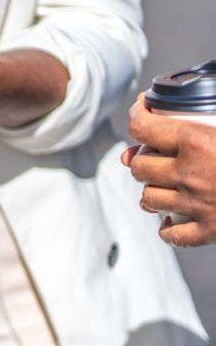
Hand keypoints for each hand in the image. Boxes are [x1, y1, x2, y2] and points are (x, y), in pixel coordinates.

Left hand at [123, 94, 215, 246]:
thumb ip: (211, 115)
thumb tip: (188, 114)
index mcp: (197, 141)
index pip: (142, 127)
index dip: (137, 116)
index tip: (142, 111)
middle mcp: (189, 174)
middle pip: (139, 167)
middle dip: (143, 158)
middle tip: (154, 153)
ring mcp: (197, 205)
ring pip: (148, 198)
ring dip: (152, 189)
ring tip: (163, 184)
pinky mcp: (209, 231)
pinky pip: (172, 235)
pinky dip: (168, 228)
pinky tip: (173, 219)